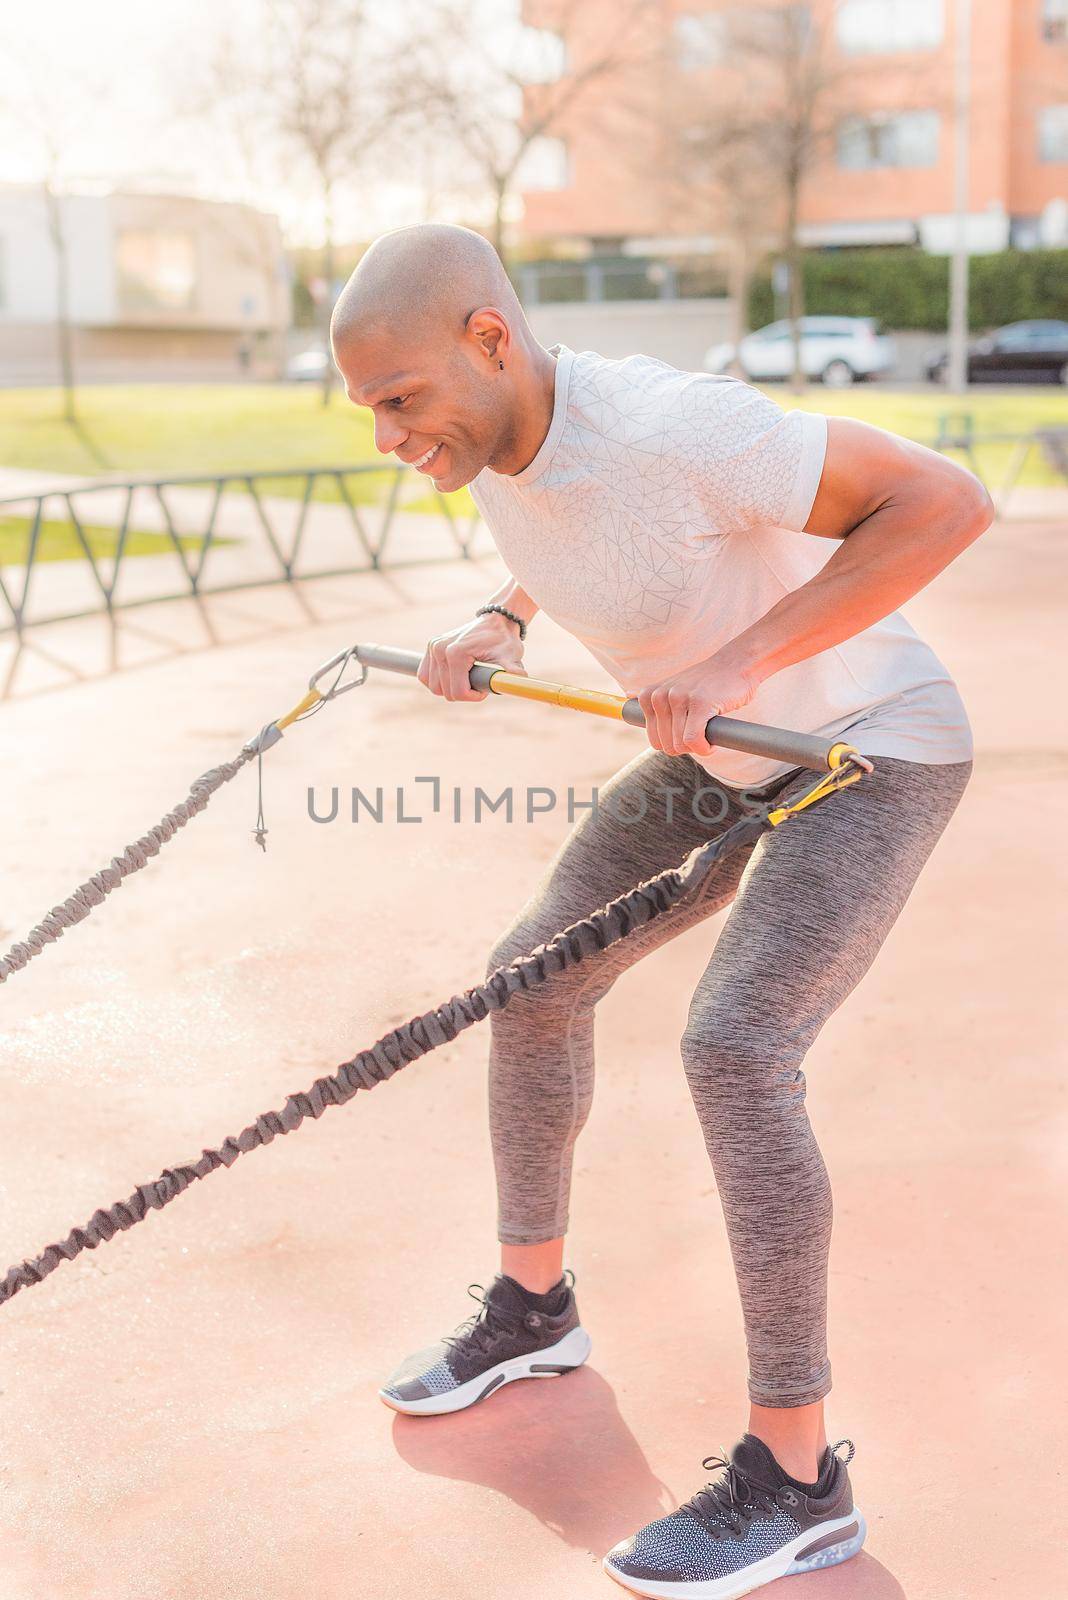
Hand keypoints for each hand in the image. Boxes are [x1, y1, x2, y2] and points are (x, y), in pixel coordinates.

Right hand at [418, 612, 527, 701]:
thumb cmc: (504, 640)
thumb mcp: (510, 655)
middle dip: (463, 692)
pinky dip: (438, 681)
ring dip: (450, 688)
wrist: (497, 621)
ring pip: (434, 686)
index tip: (485, 689)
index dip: (473, 697)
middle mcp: (440, 649)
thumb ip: (512, 668)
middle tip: (478, 681)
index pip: (457, 692)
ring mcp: (433, 647)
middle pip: (444, 691)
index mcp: (456, 653)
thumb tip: (521, 676)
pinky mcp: (431, 647)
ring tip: (468, 677)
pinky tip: (454, 676)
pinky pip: (425, 676)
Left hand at [636, 652, 757, 755]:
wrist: (736, 664)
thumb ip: (652, 693)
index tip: (688, 732)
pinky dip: (705, 748)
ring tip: (709, 732)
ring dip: (698, 747)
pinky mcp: (699, 703)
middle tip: (702, 733)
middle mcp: (660, 696)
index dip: (674, 742)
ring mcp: (679, 698)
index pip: (655, 740)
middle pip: (667, 745)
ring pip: (681, 744)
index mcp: (650, 695)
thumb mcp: (673, 684)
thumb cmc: (707, 681)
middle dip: (685, 747)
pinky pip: (694, 740)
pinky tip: (713, 742)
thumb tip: (626, 695)